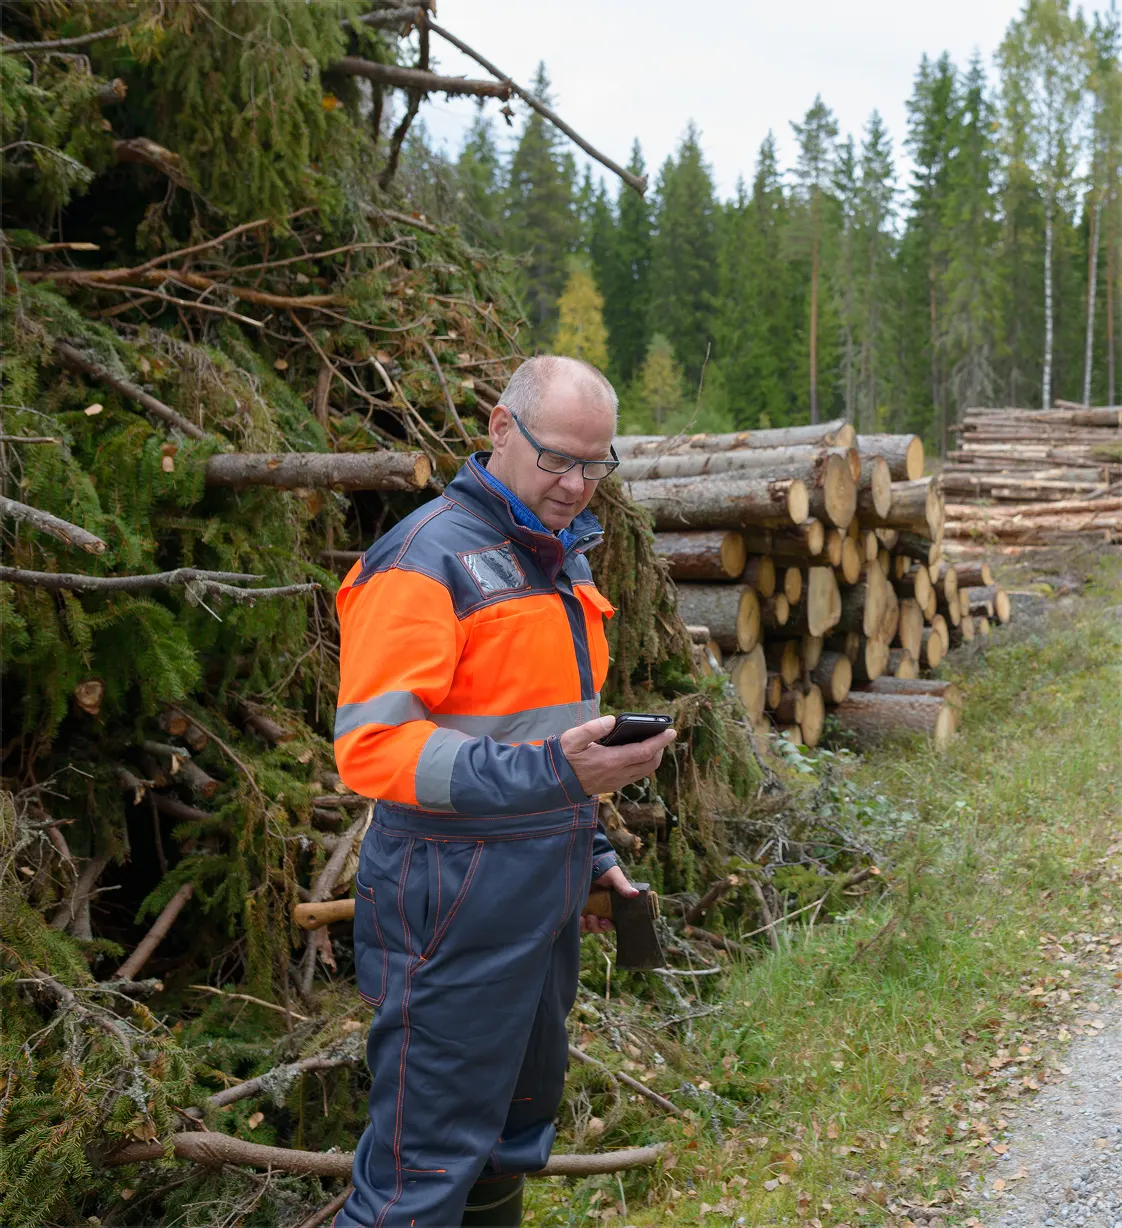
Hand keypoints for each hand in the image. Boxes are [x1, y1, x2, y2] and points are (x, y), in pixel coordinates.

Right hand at [560, 715, 675, 798]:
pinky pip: (636, 776)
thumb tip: (612, 720)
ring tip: (653, 743)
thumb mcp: (573, 738)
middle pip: (650, 764)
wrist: (555, 782)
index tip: (671, 731)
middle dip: (660, 749)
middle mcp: (617, 774)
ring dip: (653, 758)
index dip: (660, 741)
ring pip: (645, 771)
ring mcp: (616, 782)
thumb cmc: (564, 757)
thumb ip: (592, 728)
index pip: (644, 752)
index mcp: (610, 761)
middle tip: (662, 735)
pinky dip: (643, 764)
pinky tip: (638, 753)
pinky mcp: (613, 786)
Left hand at [580, 865, 637, 933]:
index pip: (611, 922)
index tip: (604, 922)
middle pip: (599, 927)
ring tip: (584, 918)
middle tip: (592, 918)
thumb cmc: (605, 870)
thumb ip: (623, 886)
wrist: (590, 862)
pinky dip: (578, 922)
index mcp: (612, 906)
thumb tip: (635, 894)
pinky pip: (577, 921)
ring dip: (586, 925)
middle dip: (595, 926)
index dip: (608, 925)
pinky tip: (577, 917)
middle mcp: (600, 910)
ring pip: (587, 926)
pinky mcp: (577, 908)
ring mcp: (588, 910)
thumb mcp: (614, 876)